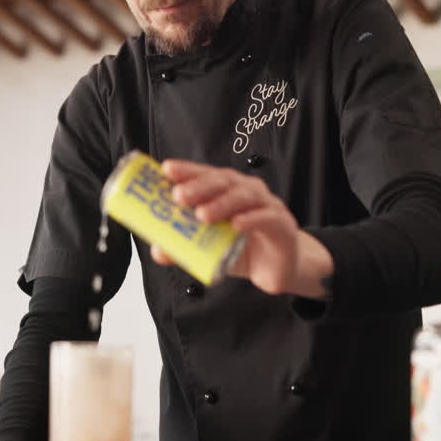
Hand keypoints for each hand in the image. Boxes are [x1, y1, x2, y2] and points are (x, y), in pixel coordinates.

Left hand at [157, 159, 331, 297]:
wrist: (278, 270)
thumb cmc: (243, 249)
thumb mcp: (210, 250)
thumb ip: (184, 248)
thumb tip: (158, 250)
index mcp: (228, 191)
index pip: (206, 175)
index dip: (188, 170)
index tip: (167, 170)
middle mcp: (248, 191)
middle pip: (224, 181)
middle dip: (199, 186)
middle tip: (179, 196)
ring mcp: (267, 206)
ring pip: (245, 196)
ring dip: (222, 203)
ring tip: (202, 214)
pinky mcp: (282, 225)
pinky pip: (267, 217)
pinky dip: (251, 219)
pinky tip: (236, 225)